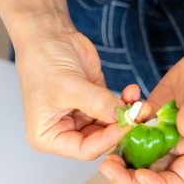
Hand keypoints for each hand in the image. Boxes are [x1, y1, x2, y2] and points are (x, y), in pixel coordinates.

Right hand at [15, 23, 127, 159]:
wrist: (47, 33)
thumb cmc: (43, 61)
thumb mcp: (69, 86)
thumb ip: (98, 104)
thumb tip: (124, 118)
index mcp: (48, 137)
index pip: (85, 150)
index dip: (108, 140)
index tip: (128, 126)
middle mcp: (65, 131)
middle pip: (101, 140)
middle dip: (121, 127)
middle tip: (141, 115)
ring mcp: (82, 118)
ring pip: (111, 126)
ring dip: (127, 114)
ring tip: (140, 102)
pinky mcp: (96, 104)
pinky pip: (114, 110)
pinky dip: (126, 103)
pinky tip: (133, 92)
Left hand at [99, 49, 183, 183]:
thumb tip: (182, 127)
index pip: (176, 182)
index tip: (140, 176)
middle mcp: (178, 148)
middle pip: (149, 175)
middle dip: (127, 176)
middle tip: (109, 166)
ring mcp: (161, 133)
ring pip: (135, 155)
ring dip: (118, 154)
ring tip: (104, 141)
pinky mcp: (151, 117)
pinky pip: (131, 127)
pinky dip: (121, 121)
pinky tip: (121, 103)